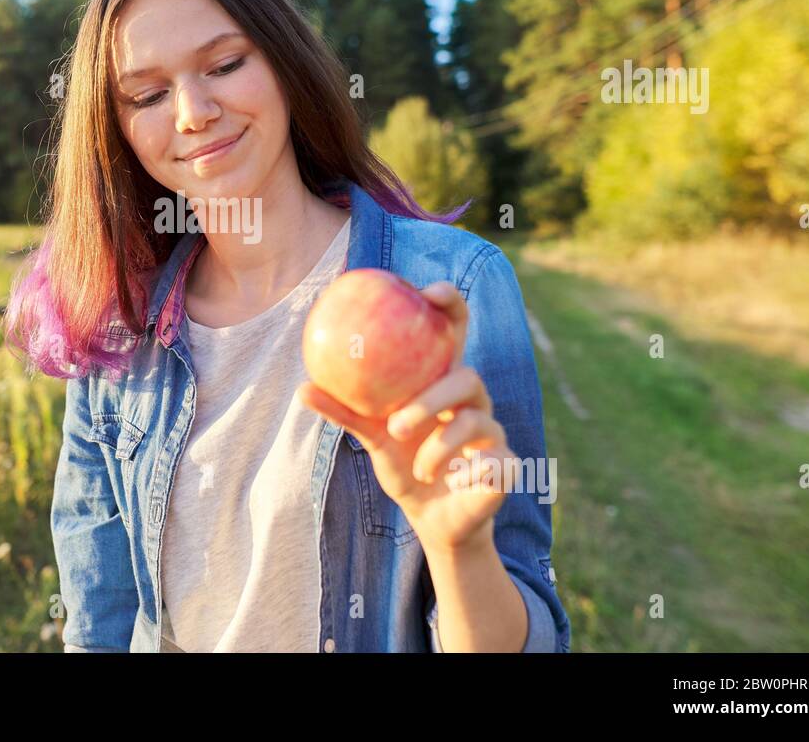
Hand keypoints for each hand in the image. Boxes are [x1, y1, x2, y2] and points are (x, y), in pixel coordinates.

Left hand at [298, 280, 514, 553]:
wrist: (432, 517)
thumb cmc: (404, 463)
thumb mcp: (372, 436)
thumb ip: (344, 411)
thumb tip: (302, 388)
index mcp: (443, 382)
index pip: (454, 332)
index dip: (450, 304)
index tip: (431, 290)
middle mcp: (472, 401)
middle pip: (466, 377)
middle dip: (433, 398)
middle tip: (399, 424)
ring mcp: (494, 431)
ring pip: (476, 422)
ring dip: (440, 447)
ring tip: (418, 467)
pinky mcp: (507, 465)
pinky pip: (494, 463)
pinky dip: (467, 474)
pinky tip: (454, 484)